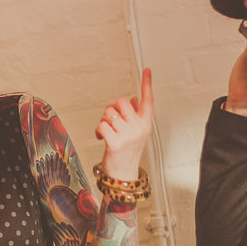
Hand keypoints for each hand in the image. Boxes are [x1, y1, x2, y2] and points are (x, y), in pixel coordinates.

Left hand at [95, 67, 153, 187]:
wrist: (123, 176)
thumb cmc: (127, 153)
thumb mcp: (135, 133)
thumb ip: (134, 116)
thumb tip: (132, 99)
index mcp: (145, 124)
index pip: (148, 100)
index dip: (147, 84)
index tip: (147, 70)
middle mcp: (139, 128)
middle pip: (120, 102)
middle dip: (111, 109)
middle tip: (111, 122)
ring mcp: (128, 135)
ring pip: (108, 113)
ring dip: (103, 121)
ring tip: (107, 132)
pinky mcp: (115, 142)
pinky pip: (102, 125)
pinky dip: (98, 131)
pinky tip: (102, 138)